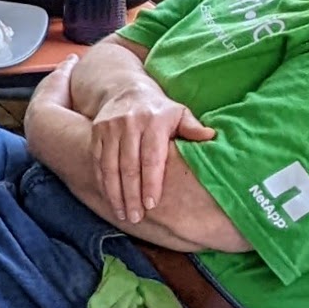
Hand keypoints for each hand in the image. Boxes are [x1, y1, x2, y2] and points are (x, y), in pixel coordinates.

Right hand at [67, 66, 213, 225]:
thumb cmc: (160, 110)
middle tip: (136, 218)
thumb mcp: (180, 113)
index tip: (151, 204)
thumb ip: (193, 127)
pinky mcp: (97, 132)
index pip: (151, 157)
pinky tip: (109, 199)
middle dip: (131, 195)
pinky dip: (102, 182)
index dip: (151, 182)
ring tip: (122, 214)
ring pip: (110, 166)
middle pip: (129, 166)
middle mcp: (130, 124)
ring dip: (115, 193)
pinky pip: (98, 161)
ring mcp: (110, 128)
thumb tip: (211, 136)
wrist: (126, 90)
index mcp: (154, 122)